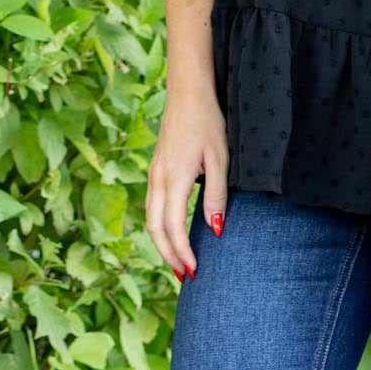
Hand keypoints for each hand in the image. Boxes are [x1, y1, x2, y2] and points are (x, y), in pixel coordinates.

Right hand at [146, 82, 226, 282]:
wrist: (188, 92)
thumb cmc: (209, 123)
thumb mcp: (220, 159)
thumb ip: (216, 195)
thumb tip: (215, 229)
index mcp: (174, 177)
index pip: (173, 226)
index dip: (182, 251)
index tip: (194, 270)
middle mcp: (158, 178)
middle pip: (155, 228)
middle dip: (168, 255)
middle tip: (185, 276)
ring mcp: (153, 173)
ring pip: (150, 218)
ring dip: (162, 244)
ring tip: (178, 262)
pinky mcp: (155, 169)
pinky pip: (152, 206)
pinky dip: (160, 227)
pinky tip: (172, 235)